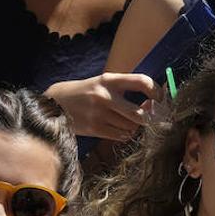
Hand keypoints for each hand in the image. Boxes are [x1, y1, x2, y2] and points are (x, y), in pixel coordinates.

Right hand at [44, 73, 160, 140]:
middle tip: (152, 117)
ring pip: (131, 126)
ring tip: (127, 120)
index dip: (157, 91)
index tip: (160, 98)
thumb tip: (153, 103)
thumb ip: (125, 90)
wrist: (54, 103)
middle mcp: (105, 96)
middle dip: (149, 117)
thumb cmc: (85, 92)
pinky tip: (119, 128)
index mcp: (109, 80)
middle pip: (139, 114)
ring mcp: (98, 114)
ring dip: (135, 126)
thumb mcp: (102, 82)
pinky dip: (125, 134)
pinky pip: (121, 135)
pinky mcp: (93, 128)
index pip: (142, 81)